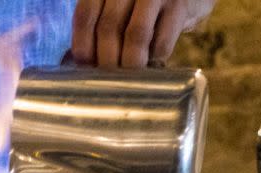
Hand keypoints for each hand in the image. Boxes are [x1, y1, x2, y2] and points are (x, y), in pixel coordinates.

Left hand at [71, 0, 216, 67]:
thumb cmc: (145, 4)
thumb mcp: (119, 4)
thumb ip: (101, 24)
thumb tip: (80, 64)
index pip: (85, 15)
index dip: (82, 45)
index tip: (84, 66)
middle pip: (108, 27)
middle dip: (106, 60)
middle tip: (108, 78)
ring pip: (135, 35)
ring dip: (129, 63)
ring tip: (128, 77)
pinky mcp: (180, 4)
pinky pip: (163, 42)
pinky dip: (154, 59)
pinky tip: (152, 63)